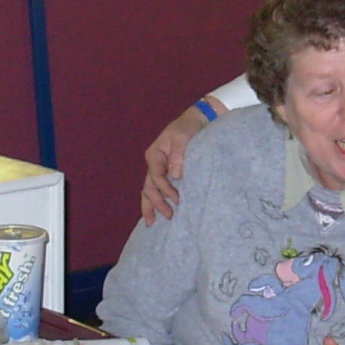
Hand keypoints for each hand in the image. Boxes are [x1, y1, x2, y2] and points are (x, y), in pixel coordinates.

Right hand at [140, 103, 219, 224]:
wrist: (196, 122)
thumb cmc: (188, 128)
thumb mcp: (183, 137)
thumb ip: (178, 155)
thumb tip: (174, 175)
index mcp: (154, 155)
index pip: (156, 177)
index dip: (165, 190)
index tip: (177, 199)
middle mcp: (153, 163)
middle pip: (149, 187)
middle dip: (156, 203)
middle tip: (168, 216)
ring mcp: (158, 169)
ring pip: (148, 190)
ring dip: (150, 206)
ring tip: (151, 223)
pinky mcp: (166, 173)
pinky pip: (157, 189)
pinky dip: (155, 201)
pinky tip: (156, 213)